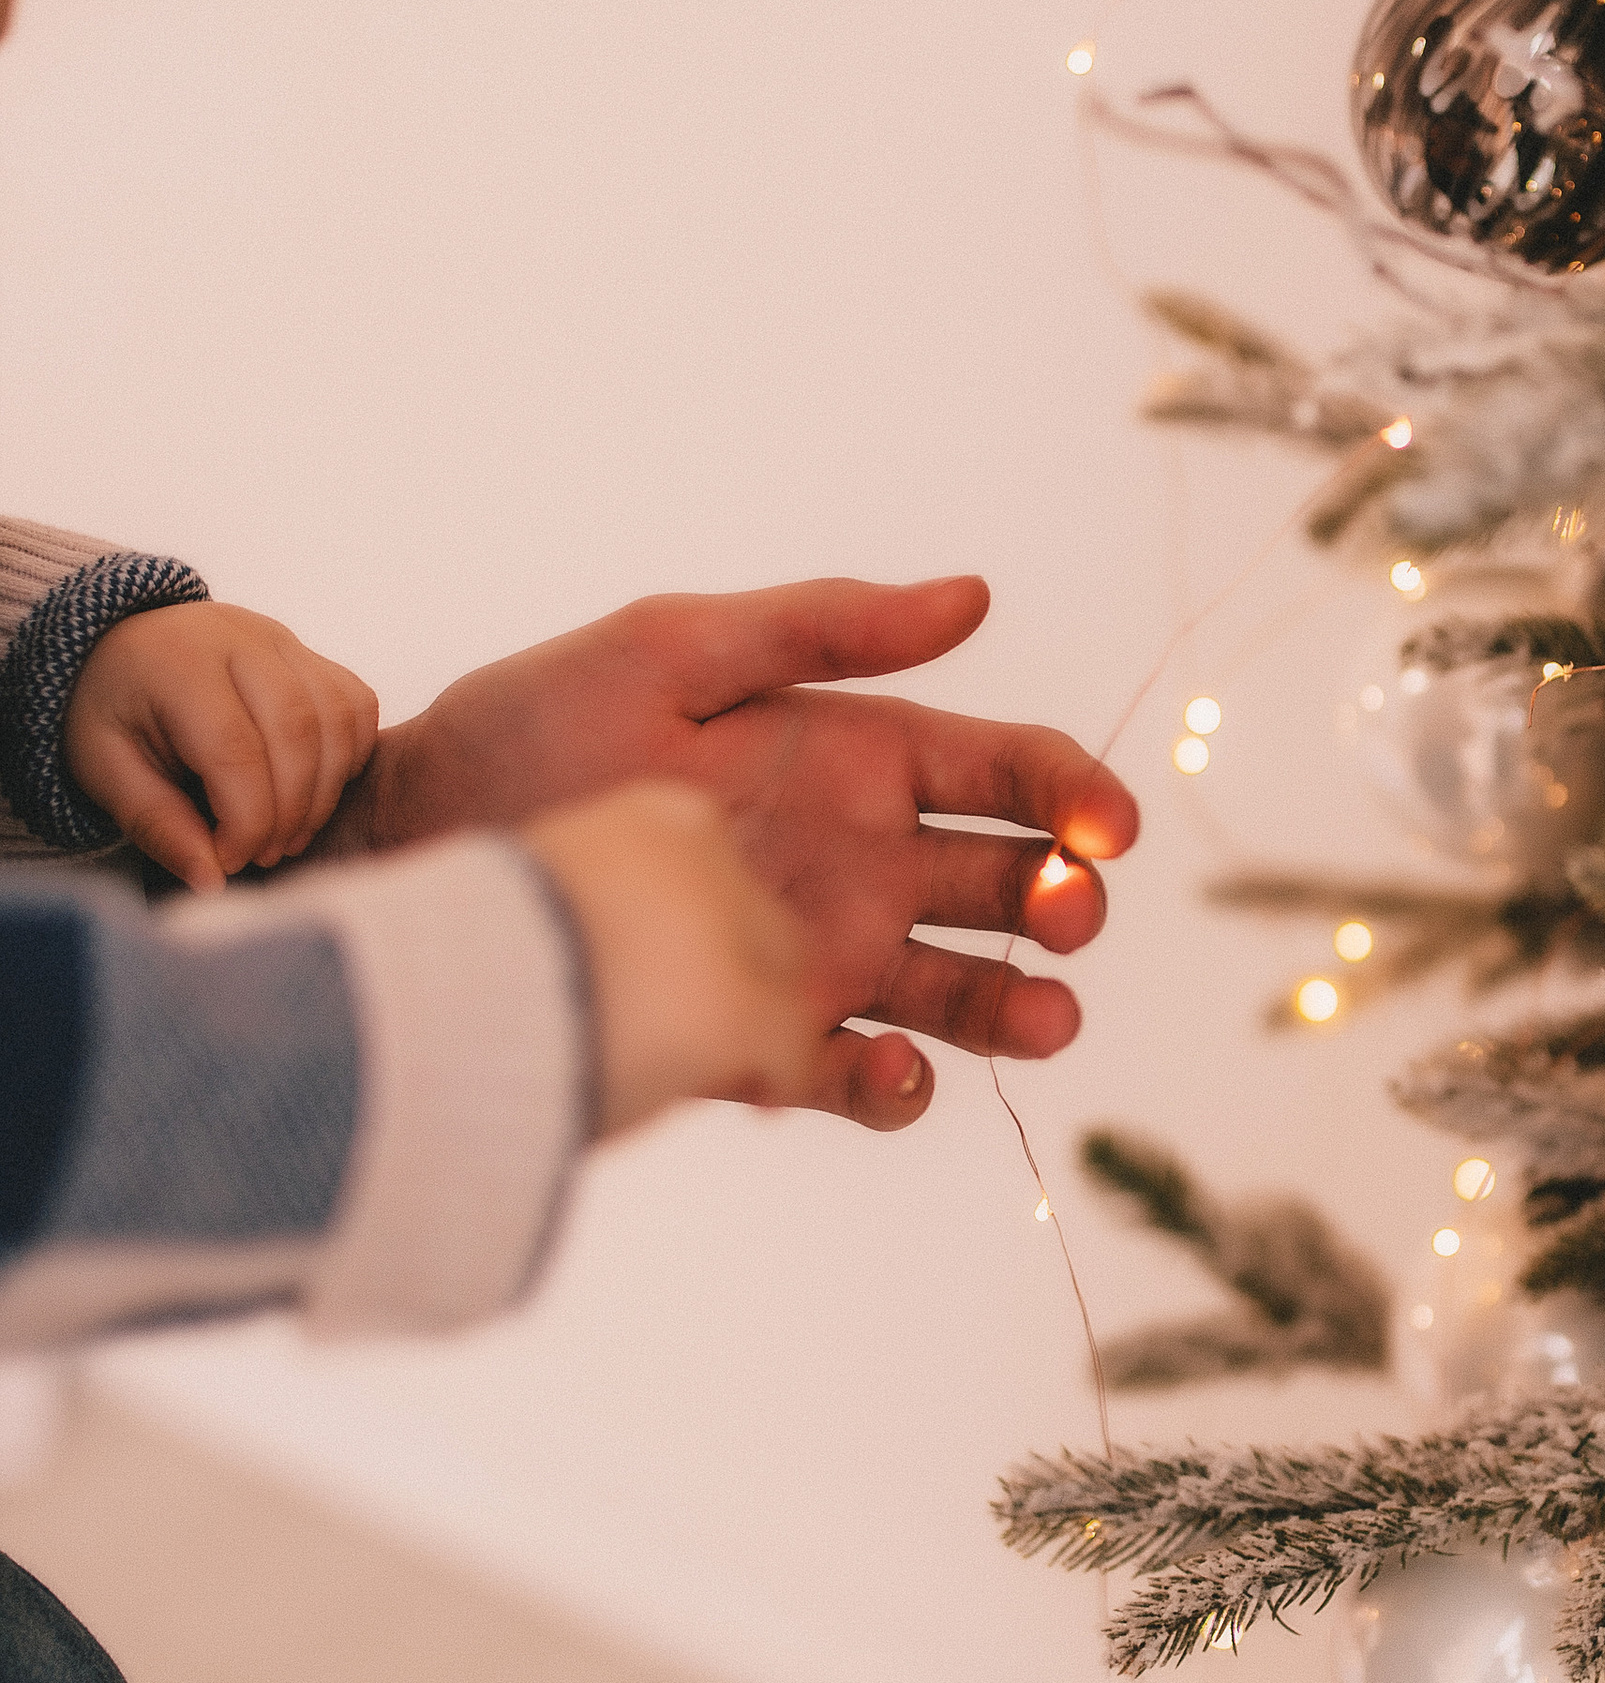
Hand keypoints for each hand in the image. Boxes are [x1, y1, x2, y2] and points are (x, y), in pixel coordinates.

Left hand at [67, 601, 379, 890]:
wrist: (121, 648)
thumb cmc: (112, 710)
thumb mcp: (106, 770)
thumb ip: (158, 824)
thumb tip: (212, 881)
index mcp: (178, 664)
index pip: (235, 750)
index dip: (245, 821)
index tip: (228, 859)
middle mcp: (240, 640)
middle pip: (297, 731)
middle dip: (291, 811)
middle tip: (265, 853)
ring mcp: (284, 642)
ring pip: (338, 718)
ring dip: (326, 790)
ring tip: (290, 831)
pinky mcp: (312, 654)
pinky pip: (357, 705)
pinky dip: (349, 756)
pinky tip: (314, 788)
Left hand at [325, 579, 1138, 1129]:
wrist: (419, 841)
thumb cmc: (535, 724)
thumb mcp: (675, 646)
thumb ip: (824, 627)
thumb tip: (974, 596)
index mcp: (858, 757)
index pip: (1004, 773)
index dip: (1071, 795)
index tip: (1107, 829)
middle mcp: (859, 860)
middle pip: (1005, 888)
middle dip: (1059, 905)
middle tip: (1065, 918)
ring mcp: (820, 954)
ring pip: (956, 992)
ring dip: (1012, 1008)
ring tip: (1043, 1022)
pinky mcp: (762, 1038)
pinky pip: (853, 1077)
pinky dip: (893, 1086)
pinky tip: (898, 1074)